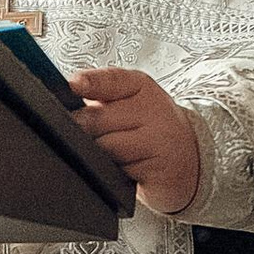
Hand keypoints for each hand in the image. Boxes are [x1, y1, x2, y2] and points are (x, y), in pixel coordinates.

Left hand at [69, 65, 203, 216]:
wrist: (190, 161)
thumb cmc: (149, 132)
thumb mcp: (128, 105)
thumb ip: (98, 98)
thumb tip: (63, 97)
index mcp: (140, 86)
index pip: (111, 80)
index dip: (89, 83)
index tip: (73, 85)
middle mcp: (153, 107)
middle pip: (97, 118)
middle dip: (82, 131)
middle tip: (86, 137)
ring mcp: (160, 137)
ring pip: (106, 147)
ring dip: (98, 156)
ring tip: (111, 155)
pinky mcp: (160, 166)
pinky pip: (120, 170)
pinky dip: (114, 173)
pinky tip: (124, 169)